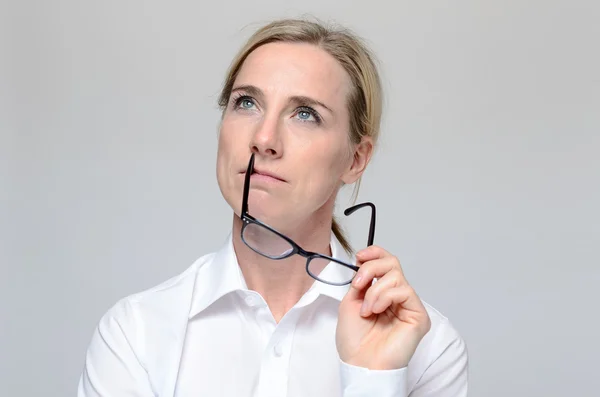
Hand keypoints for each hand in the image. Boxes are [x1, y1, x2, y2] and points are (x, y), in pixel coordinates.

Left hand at [336, 245, 430, 369]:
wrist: (360, 364)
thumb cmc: (356, 342)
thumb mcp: (350, 303)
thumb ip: (360, 282)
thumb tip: (364, 265)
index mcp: (382, 293)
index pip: (385, 263)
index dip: (374, 254)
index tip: (359, 256)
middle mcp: (397, 297)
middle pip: (392, 263)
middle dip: (371, 268)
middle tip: (358, 284)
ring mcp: (409, 305)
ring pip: (396, 276)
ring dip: (374, 291)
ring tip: (367, 310)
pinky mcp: (419, 315)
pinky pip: (404, 290)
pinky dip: (385, 297)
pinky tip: (376, 311)